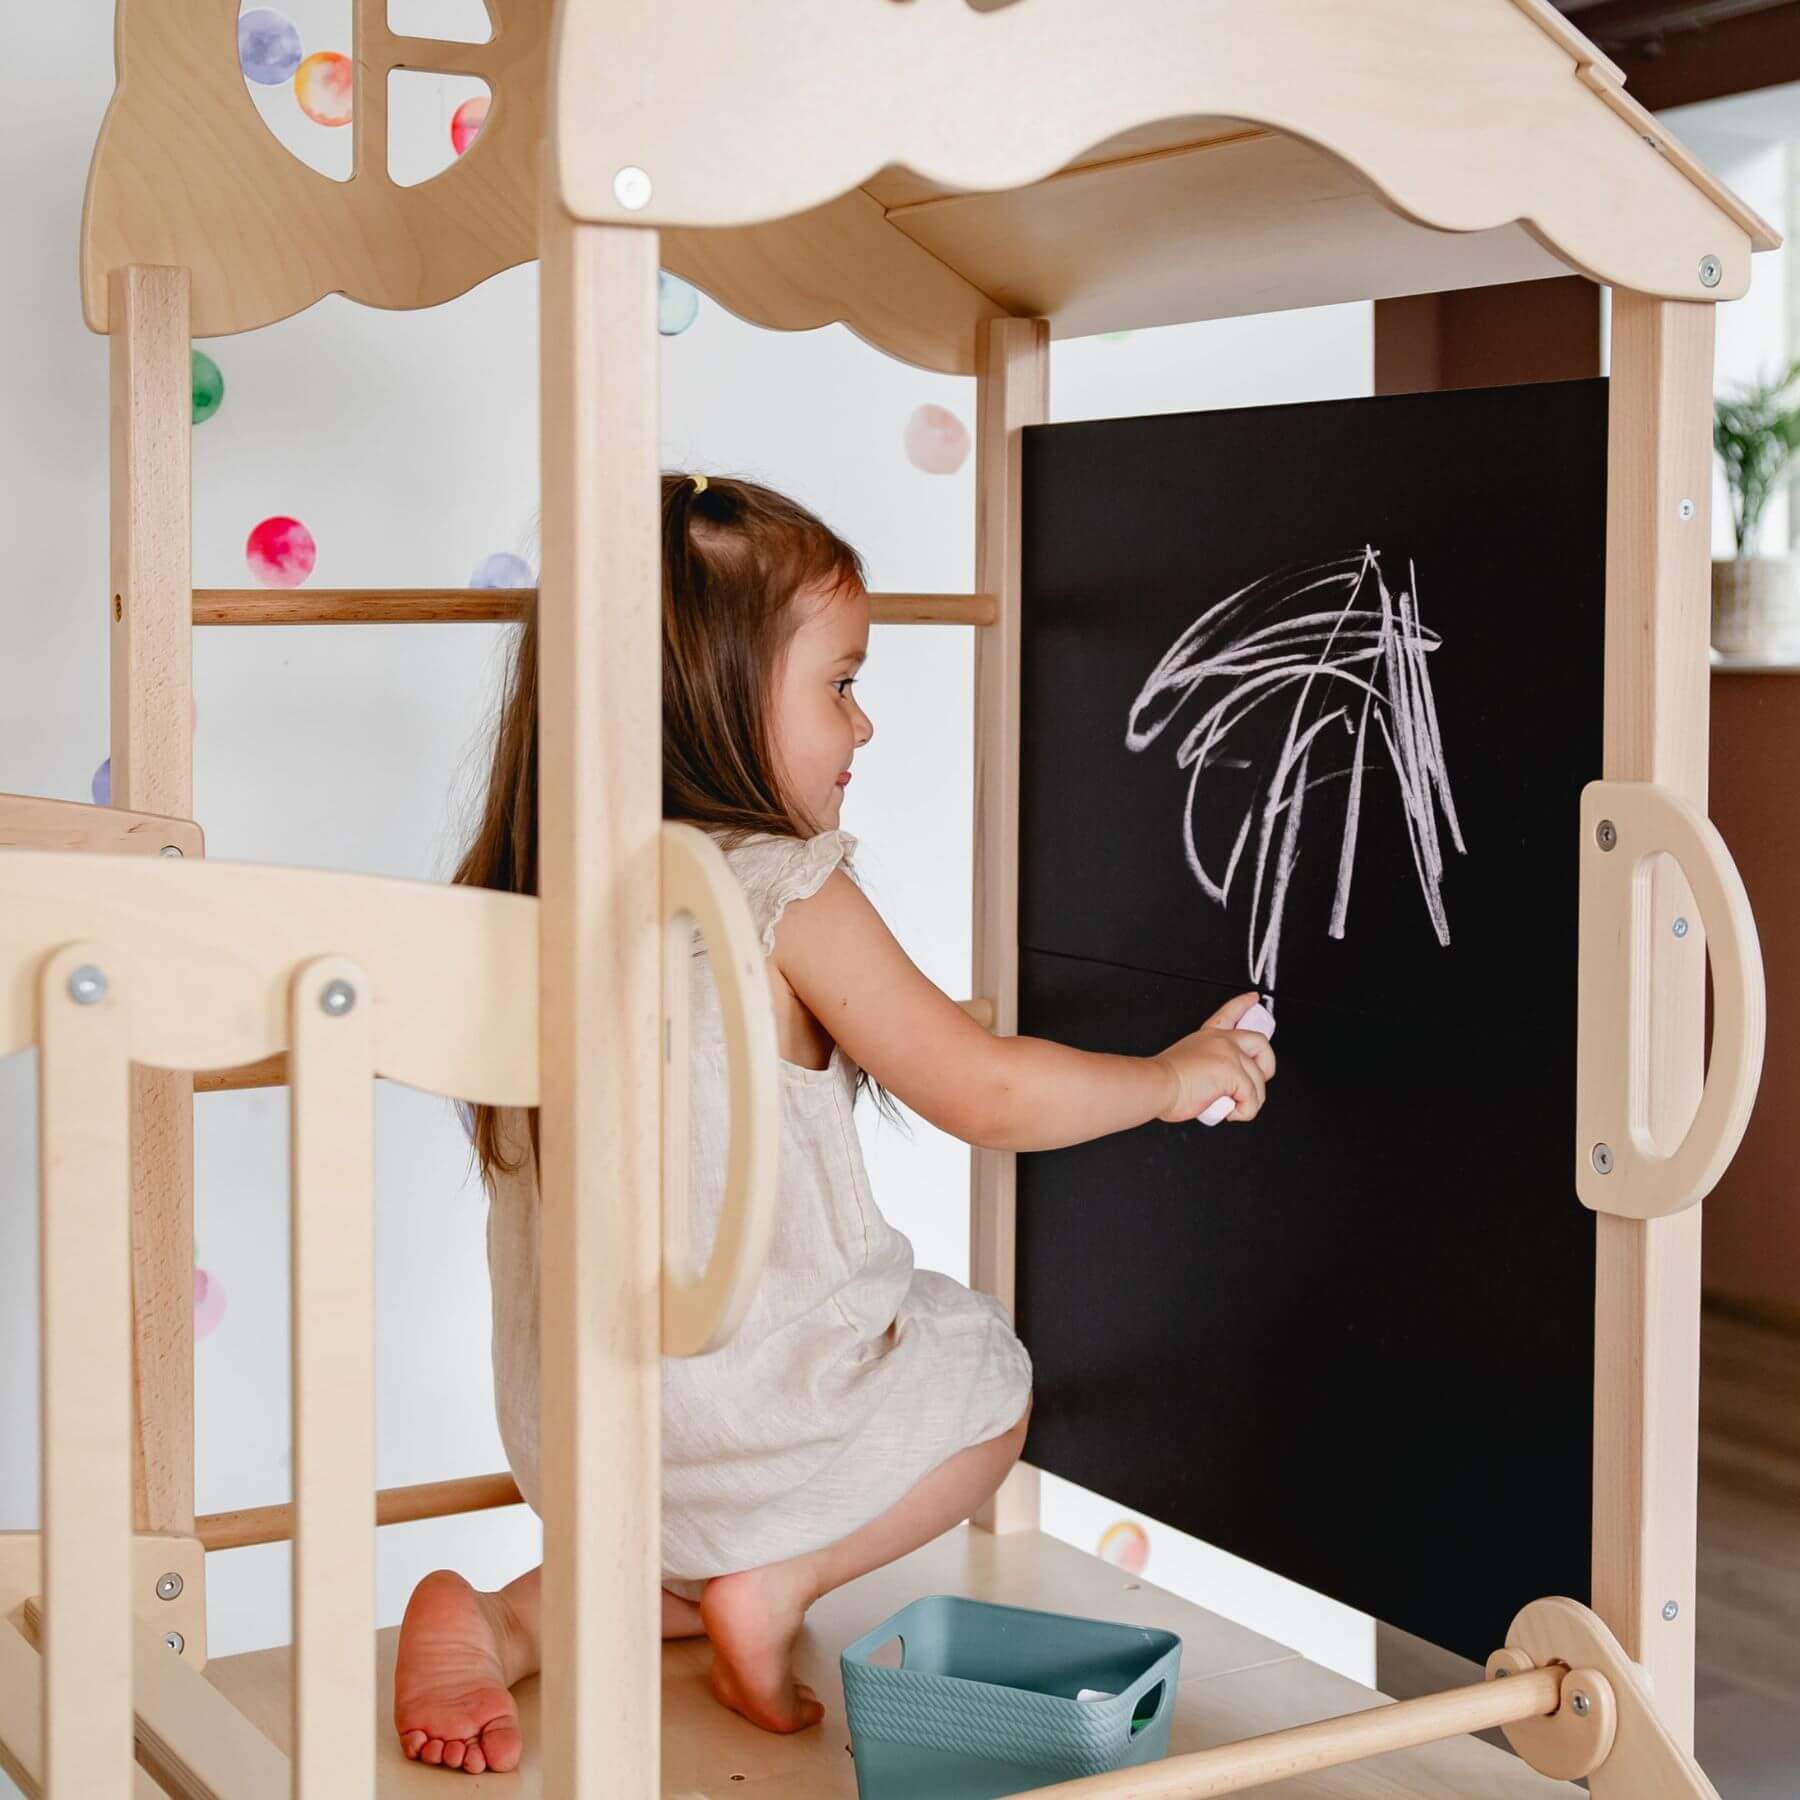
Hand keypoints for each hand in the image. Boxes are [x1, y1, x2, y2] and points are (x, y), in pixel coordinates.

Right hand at [1152, 991, 1277, 1124]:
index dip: (1244, 1004)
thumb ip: (1207, 1067)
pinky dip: (1244, 1112)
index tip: (1253, 998)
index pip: (1230, 1013)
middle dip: (1266, 1065)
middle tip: (1255, 1081)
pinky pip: (1252, 1099)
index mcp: (1208, 1037)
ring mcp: (1230, 1055)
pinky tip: (1230, 1112)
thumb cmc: (1162, 1080)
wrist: (1156, 1085)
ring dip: (1249, 1100)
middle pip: (1261, 1043)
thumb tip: (1219, 1087)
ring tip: (1231, 1107)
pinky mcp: (1234, 1072)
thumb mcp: (1186, 1062)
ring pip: (1258, 1080)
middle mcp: (1222, 1041)